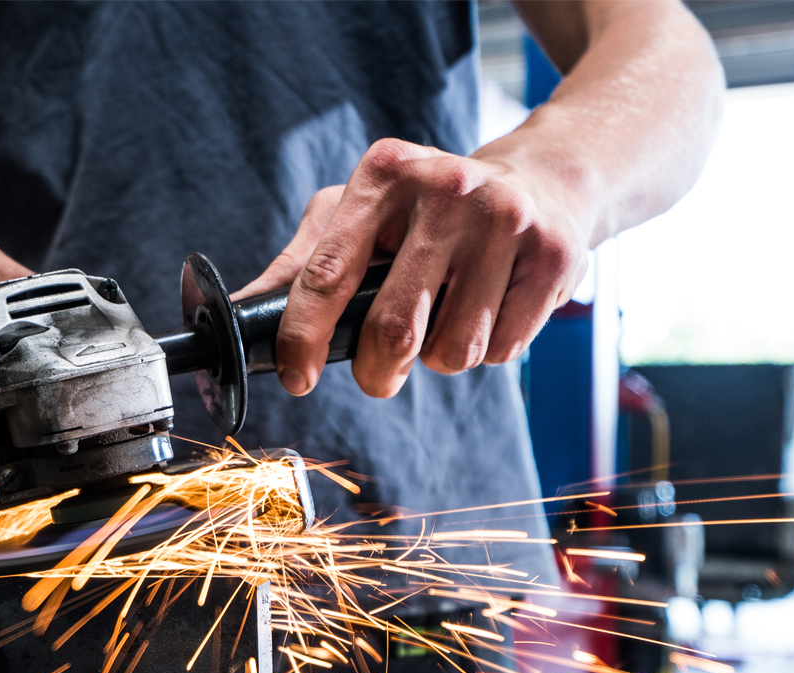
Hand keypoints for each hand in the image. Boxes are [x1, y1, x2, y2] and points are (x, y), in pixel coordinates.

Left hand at [241, 139, 589, 398]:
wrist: (546, 180)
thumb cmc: (431, 209)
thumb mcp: (365, 211)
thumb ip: (305, 262)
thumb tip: (241, 315)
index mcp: (385, 173)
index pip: (327, 274)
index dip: (303, 338)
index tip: (296, 379)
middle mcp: (446, 189)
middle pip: (393, 328)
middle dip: (377, 372)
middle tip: (377, 376)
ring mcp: (504, 221)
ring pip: (452, 349)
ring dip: (439, 358)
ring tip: (448, 318)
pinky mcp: (551, 256)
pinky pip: (502, 350)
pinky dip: (487, 351)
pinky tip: (491, 309)